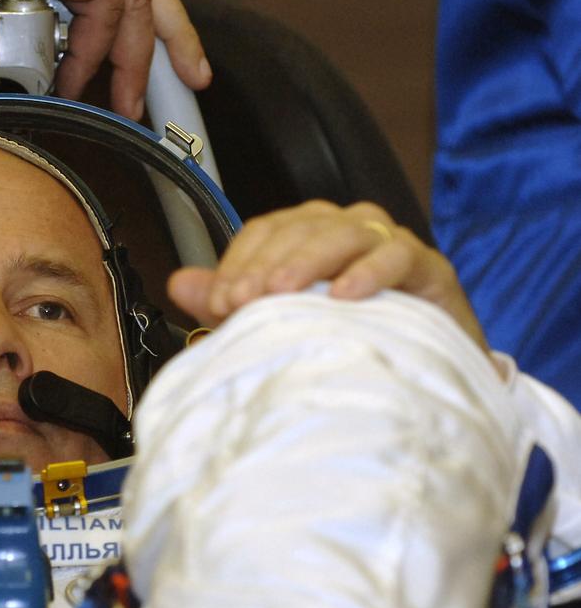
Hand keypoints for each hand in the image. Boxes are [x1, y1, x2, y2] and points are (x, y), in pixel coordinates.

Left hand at [167, 200, 487, 349]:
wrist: (419, 379)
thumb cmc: (345, 344)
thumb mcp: (277, 326)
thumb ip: (229, 302)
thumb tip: (179, 283)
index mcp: (308, 237)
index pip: (266, 231)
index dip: (239, 261)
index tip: (219, 301)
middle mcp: (347, 230)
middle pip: (301, 228)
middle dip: (266, 264)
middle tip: (243, 302)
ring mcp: (389, 244)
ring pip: (345, 232)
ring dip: (308, 261)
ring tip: (283, 294)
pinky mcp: (429, 268)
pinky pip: (398, 254)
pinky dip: (369, 271)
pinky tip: (344, 296)